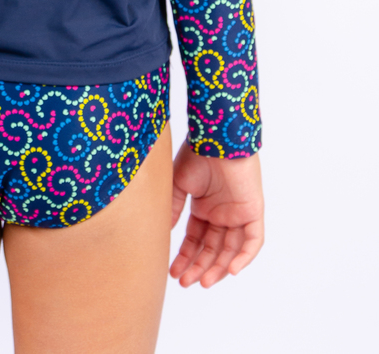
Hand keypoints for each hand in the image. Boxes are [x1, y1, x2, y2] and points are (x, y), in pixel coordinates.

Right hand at [170, 141, 263, 287]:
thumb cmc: (196, 154)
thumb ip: (175, 209)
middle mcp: (222, 212)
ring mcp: (238, 213)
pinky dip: (244, 257)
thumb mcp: (178, 185)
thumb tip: (166, 233)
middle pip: (212, 248)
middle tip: (185, 282)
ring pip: (231, 249)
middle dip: (199, 267)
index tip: (173, 271)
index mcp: (204, 206)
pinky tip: (229, 270)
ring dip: (217, 268)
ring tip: (202, 282)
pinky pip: (253, 241)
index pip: (196, 239)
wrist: (216, 138)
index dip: (185, 256)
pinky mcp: (253, 211)